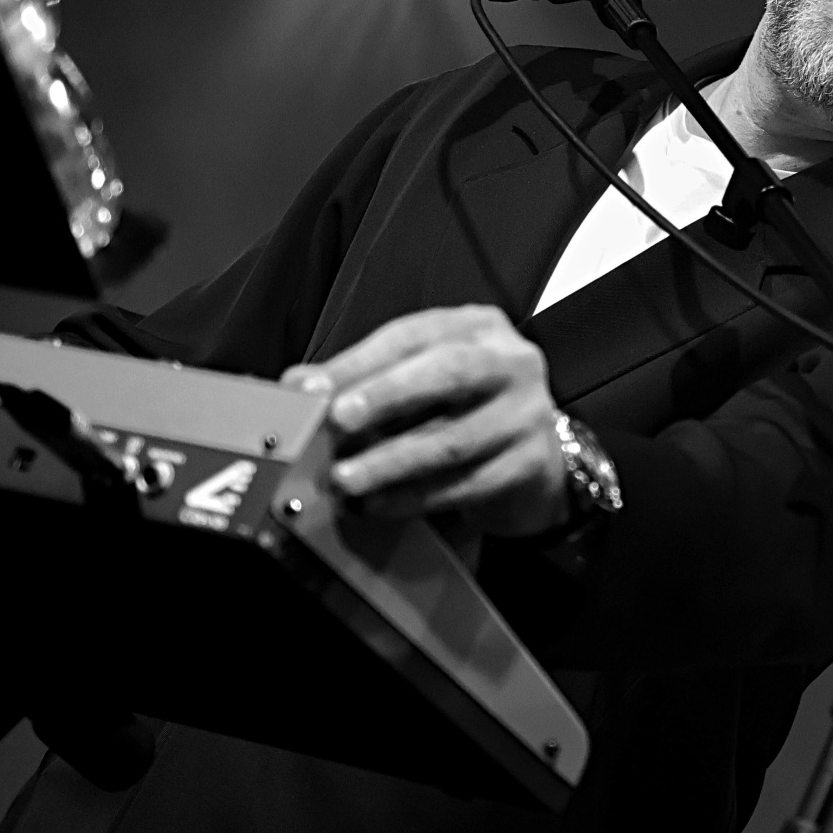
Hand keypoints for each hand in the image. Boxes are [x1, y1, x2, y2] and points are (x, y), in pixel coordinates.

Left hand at [281, 306, 568, 539]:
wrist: (533, 464)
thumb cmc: (463, 412)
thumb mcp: (417, 382)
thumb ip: (363, 379)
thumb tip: (299, 386)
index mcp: (477, 328)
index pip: (412, 336)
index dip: (357, 361)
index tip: (310, 388)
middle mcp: (511, 363)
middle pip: (447, 373)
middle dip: (384, 398)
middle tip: (337, 422)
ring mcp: (527, 414)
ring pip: (453, 439)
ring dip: (390, 462)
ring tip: (345, 479)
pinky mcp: (531, 464)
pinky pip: (466, 485)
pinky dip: (414, 498)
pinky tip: (378, 505)